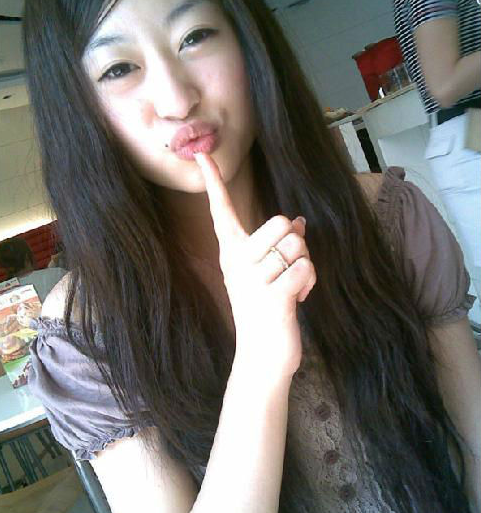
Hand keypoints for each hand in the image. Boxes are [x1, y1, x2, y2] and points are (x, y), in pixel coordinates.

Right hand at [195, 152, 316, 379]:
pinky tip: (298, 299)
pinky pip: (306, 267)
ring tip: (293, 286)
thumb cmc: (266, 311)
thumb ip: (278, 246)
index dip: (213, 182)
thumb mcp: (267, 275)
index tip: (202, 154)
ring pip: (297, 243)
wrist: (262, 357)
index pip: (221, 210)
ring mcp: (253, 280)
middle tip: (288, 268)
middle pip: (281, 221)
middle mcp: (237, 262)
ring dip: (305, 264)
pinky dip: (311, 281)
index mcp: (232, 253)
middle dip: (296, 242)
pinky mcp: (273, 297)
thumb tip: (301, 222)